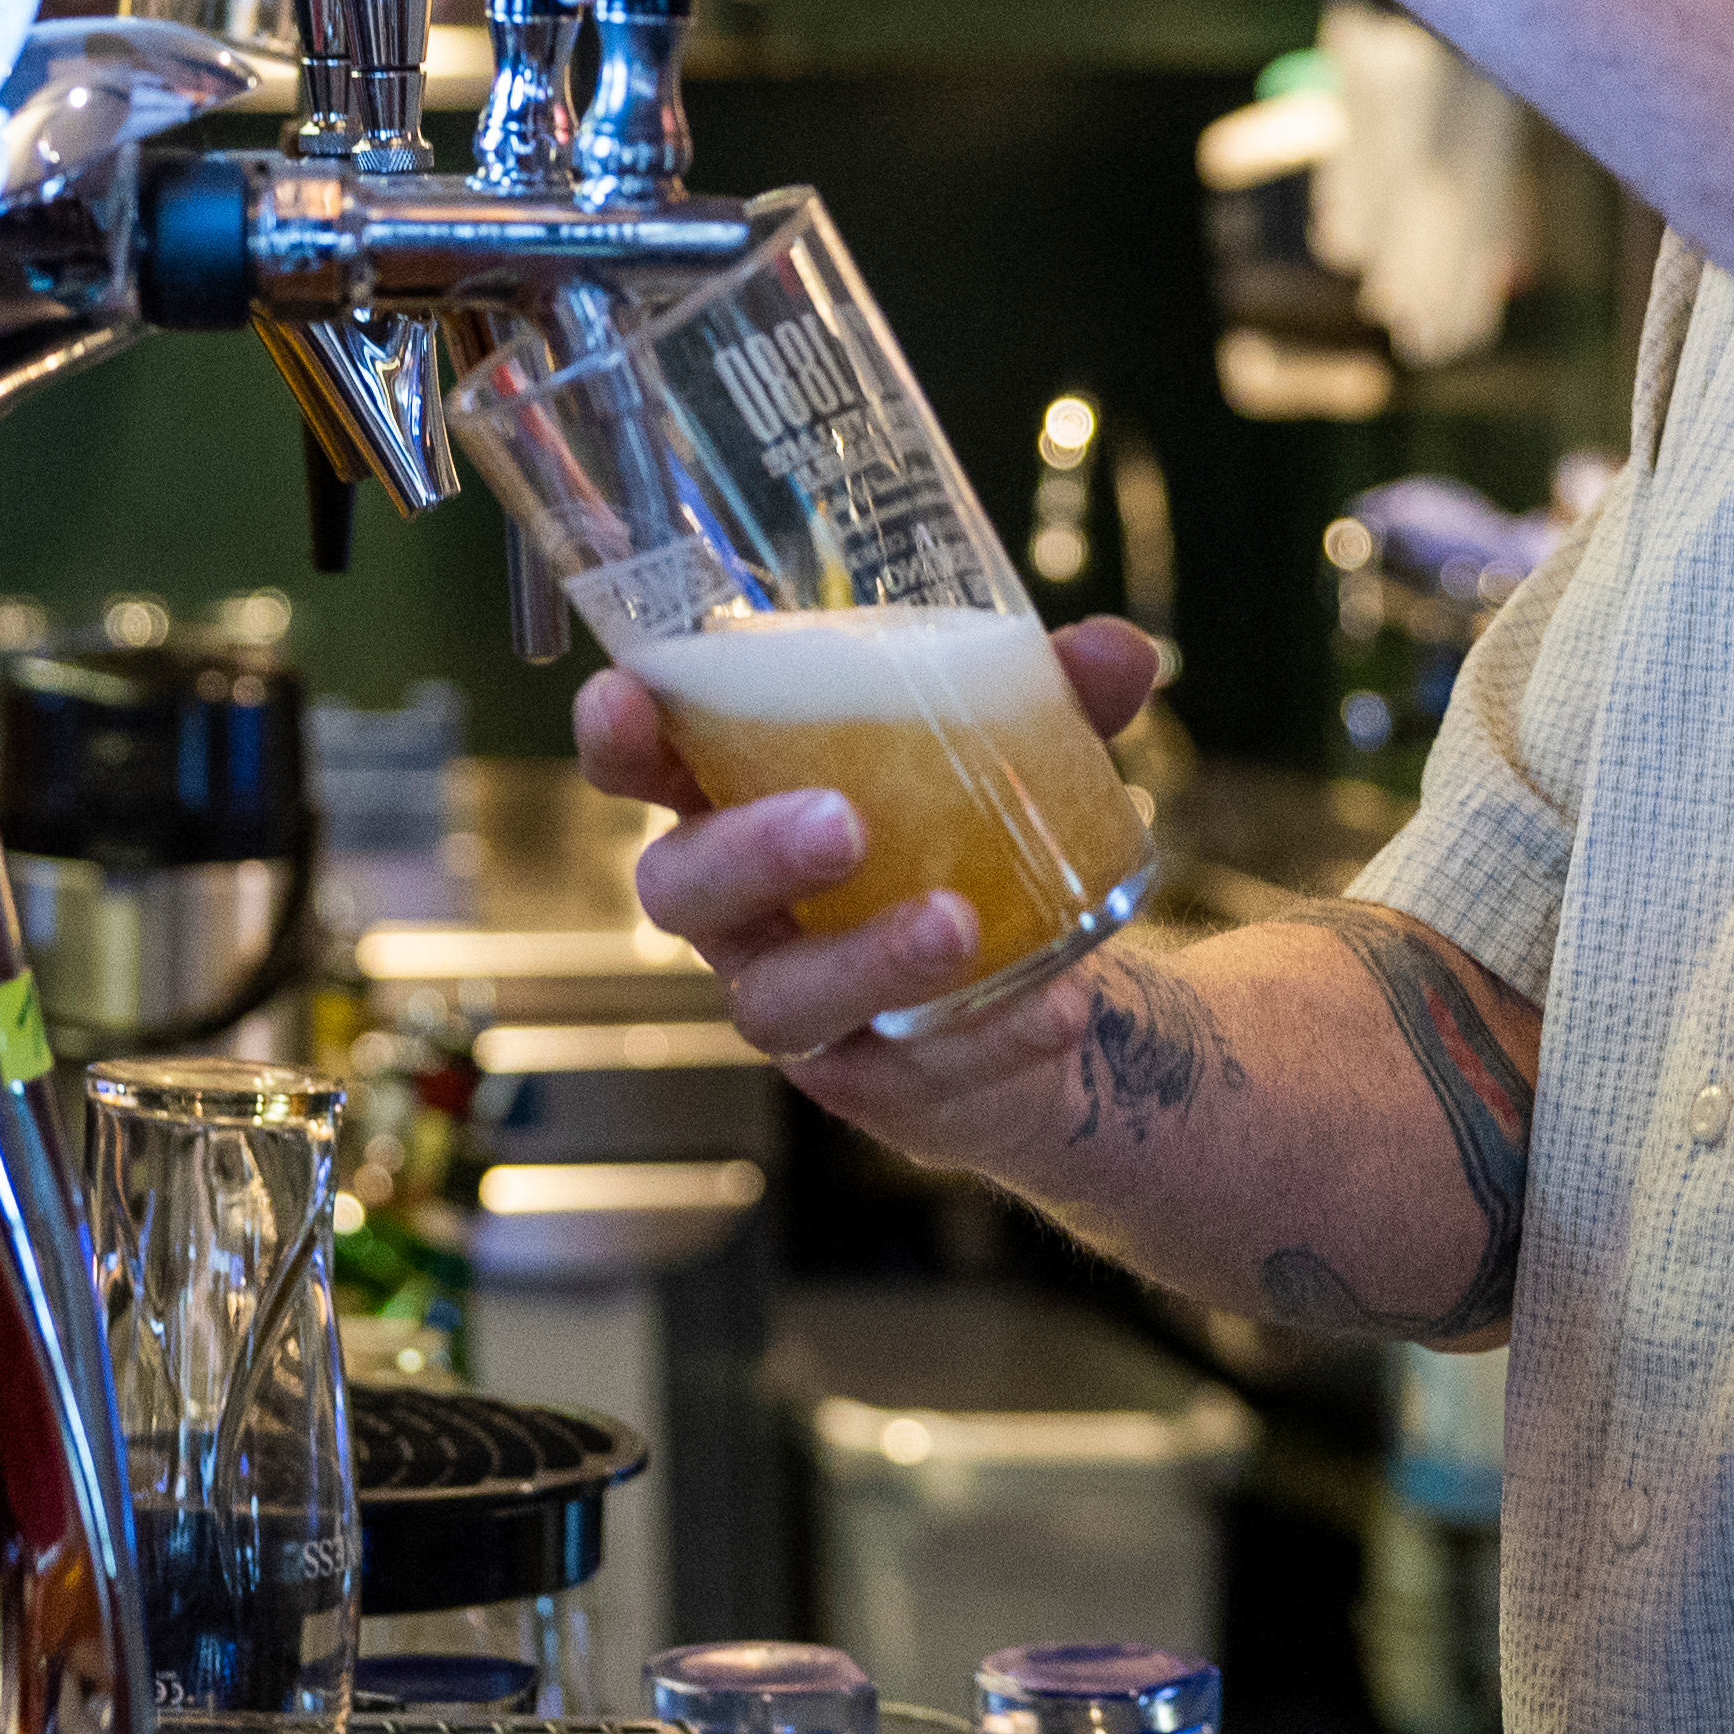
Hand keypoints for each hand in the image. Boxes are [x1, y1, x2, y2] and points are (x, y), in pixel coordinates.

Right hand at [577, 614, 1165, 1146]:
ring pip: (780, 1000)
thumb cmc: (974, 837)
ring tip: (959, 923)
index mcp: (740, 802)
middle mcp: (742, 912)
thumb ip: (1053, 696)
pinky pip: (904, 1072)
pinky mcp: (870, 1083)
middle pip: (684, 889)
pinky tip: (1056, 1006)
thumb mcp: (1015, 755)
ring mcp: (798, 1003)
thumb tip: (1117, 650)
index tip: (623, 698)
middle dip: (750, 851)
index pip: (642, 767)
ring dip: (866, 960)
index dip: (616, 737)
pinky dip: (986, 1037)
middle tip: (841, 823)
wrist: (1046, 987)